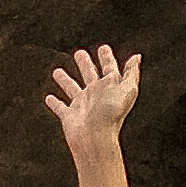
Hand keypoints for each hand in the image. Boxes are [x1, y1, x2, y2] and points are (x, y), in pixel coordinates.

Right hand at [44, 45, 140, 166]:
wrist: (96, 138)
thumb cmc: (111, 114)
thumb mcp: (127, 89)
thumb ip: (132, 73)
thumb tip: (137, 57)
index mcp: (110, 87)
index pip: (110, 69)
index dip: (107, 58)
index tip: (103, 47)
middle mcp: (96, 95)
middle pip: (90, 75)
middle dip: (85, 64)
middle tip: (79, 53)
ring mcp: (82, 106)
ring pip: (72, 88)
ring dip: (65, 80)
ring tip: (57, 71)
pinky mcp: (69, 116)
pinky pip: (60, 107)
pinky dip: (54, 103)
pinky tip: (48, 97)